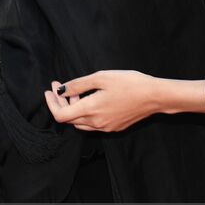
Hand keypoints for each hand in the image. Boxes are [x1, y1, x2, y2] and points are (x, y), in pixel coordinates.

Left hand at [43, 71, 157, 131]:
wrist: (155, 96)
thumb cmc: (129, 83)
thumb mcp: (100, 77)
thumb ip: (78, 85)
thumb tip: (60, 90)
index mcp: (90, 110)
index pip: (60, 115)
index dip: (51, 103)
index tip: (50, 90)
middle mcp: (96, 123)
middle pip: (69, 119)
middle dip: (61, 103)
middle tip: (60, 86)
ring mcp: (105, 127)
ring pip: (80, 122)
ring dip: (73, 109)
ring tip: (76, 92)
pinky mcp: (114, 127)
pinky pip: (92, 124)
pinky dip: (85, 113)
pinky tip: (90, 99)